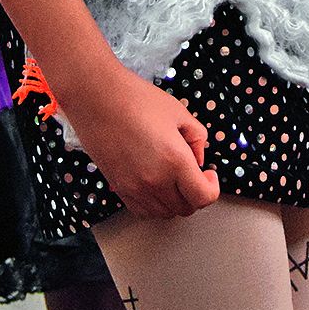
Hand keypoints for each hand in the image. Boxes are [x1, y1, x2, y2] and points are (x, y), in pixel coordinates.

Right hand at [64, 66, 218, 218]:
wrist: (96, 97)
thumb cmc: (134, 99)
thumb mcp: (178, 112)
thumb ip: (197, 138)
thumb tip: (198, 158)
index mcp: (175, 161)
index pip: (204, 197)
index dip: (212, 188)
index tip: (209, 175)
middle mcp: (155, 180)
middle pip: (185, 207)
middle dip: (195, 193)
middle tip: (193, 174)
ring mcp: (134, 187)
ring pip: (164, 212)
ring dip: (175, 200)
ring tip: (173, 178)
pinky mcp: (118, 187)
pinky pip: (142, 209)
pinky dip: (154, 203)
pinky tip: (155, 183)